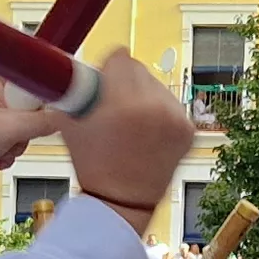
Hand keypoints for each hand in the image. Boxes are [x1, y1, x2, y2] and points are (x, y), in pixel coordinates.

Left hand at [0, 68, 67, 175]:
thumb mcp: (9, 129)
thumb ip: (44, 121)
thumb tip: (69, 115)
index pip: (38, 74)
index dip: (49, 93)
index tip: (59, 104)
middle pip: (34, 104)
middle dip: (28, 129)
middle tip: (14, 136)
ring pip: (25, 123)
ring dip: (16, 143)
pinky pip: (12, 134)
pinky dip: (7, 149)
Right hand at [46, 50, 188, 214]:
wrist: (121, 201)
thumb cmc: (92, 165)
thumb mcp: (69, 122)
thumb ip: (74, 87)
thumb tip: (76, 64)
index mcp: (125, 105)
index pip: (120, 57)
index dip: (106, 70)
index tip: (101, 85)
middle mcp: (156, 108)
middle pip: (139, 68)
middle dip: (124, 83)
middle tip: (113, 108)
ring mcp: (176, 119)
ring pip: (156, 85)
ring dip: (142, 97)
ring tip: (130, 125)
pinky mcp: (188, 130)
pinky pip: (170, 104)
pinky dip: (158, 113)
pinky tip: (145, 133)